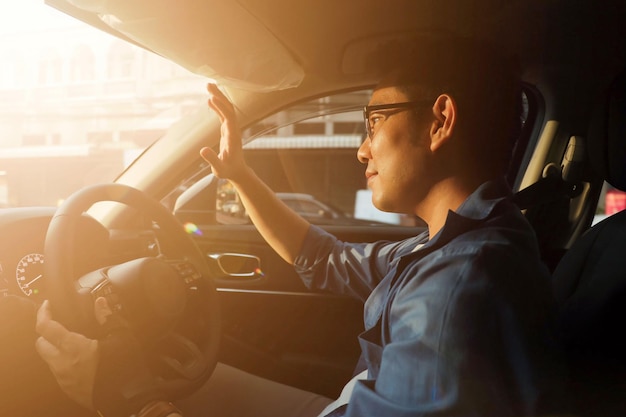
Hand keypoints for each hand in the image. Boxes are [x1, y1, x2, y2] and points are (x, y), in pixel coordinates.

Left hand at [36, 297, 162, 415]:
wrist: (126, 397)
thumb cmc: (123, 368)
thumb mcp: (120, 336)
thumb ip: (107, 317)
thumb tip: (101, 303)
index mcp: (73, 347)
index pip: (45, 327)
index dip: (43, 313)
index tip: (47, 306)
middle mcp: (62, 363)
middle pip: (40, 343)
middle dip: (46, 333)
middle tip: (59, 325)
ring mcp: (62, 377)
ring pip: (47, 358)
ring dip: (54, 348)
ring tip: (72, 342)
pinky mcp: (67, 388)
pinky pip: (57, 370)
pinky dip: (63, 361)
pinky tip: (79, 359)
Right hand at [200, 83, 248, 181]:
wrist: (238, 172)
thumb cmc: (228, 171)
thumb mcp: (219, 169)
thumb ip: (212, 160)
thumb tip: (202, 150)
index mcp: (233, 138)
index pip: (229, 119)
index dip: (222, 108)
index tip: (212, 98)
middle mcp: (234, 130)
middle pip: (229, 109)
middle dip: (220, 96)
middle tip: (209, 84)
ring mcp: (232, 129)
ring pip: (227, 110)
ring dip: (219, 97)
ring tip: (208, 85)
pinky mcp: (228, 130)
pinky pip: (224, 115)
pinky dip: (217, 106)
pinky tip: (210, 99)